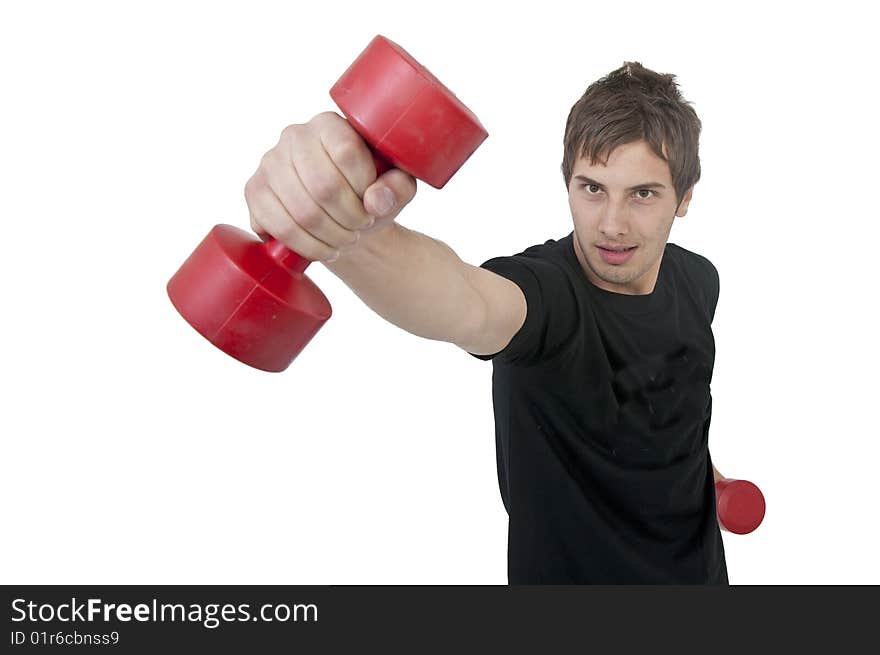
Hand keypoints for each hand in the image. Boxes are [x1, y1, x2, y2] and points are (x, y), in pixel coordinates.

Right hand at [244, 111, 417, 262]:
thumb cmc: (370, 194)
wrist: (340, 214)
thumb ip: (397, 188)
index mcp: (330, 124)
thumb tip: (376, 200)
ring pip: (302, 212)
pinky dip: (308, 246)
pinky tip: (324, 248)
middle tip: (361, 228)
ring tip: (346, 240)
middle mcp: (294, 136)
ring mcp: (269, 163)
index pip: (347, 152)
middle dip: (350, 218)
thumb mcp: (396, 187)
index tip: (373, 204)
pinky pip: (279, 227)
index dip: (364, 188)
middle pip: (324, 186)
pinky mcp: (254, 191)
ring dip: (331, 237)